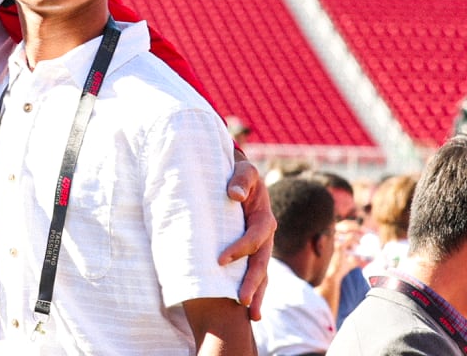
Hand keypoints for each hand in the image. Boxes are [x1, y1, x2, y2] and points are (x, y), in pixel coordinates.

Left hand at [219, 156, 275, 320]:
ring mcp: (262, 246)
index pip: (255, 237)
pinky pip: (256, 273)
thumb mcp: (243, 170)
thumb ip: (241, 179)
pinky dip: (256, 290)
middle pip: (262, 262)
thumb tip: (234, 194)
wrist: (238, 179)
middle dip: (254, 282)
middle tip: (243, 301)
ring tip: (254, 316)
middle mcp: (266, 235)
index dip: (240, 249)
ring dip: (258, 293)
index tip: (220, 260)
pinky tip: (251, 311)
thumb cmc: (238, 174)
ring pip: (263, 273)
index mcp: (265, 217)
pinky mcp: (253, 252)